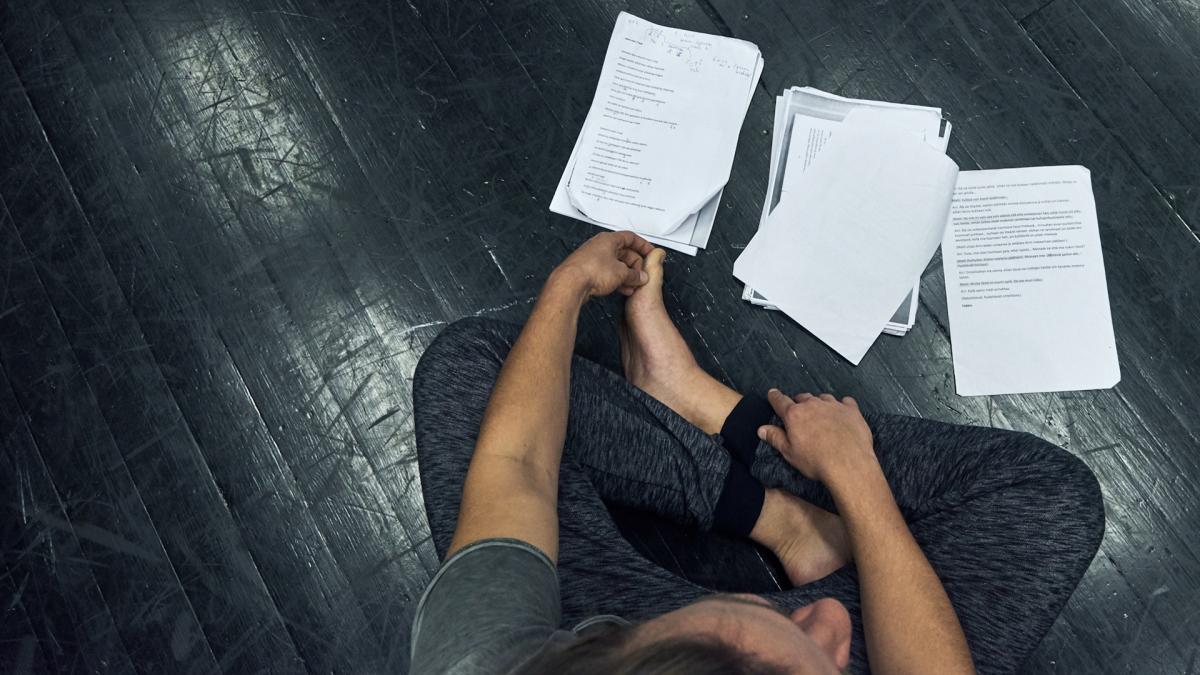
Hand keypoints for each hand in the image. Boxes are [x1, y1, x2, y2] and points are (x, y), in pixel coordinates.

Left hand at [552, 231, 655, 298]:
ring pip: (615, 264)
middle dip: (635, 265)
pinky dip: (616, 280)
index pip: (630, 237)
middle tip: (642, 275)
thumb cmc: (590, 271)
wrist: (570, 283)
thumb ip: (634, 275)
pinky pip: (607, 273)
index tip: (651, 252)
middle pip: (623, 252)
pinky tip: (622, 289)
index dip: (643, 245)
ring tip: (633, 286)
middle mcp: (599, 246)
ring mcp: (592, 258)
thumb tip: (641, 277)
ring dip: (626, 275)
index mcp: (608, 240)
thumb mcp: (621, 273)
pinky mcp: (587, 270)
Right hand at [757, 389, 876, 485]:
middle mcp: (813, 405)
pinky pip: (845, 401)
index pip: (780, 401)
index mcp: (794, 415)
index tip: (773, 394)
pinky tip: (841, 414)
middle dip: (799, 404)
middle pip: (802, 398)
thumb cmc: (817, 460)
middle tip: (800, 415)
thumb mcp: (790, 453)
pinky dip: (841, 405)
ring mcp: (833, 406)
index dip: (775, 397)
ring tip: (821, 415)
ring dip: (819, 404)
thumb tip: (762, 429)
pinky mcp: (851, 410)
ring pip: (822, 398)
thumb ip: (775, 438)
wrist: (848, 464)